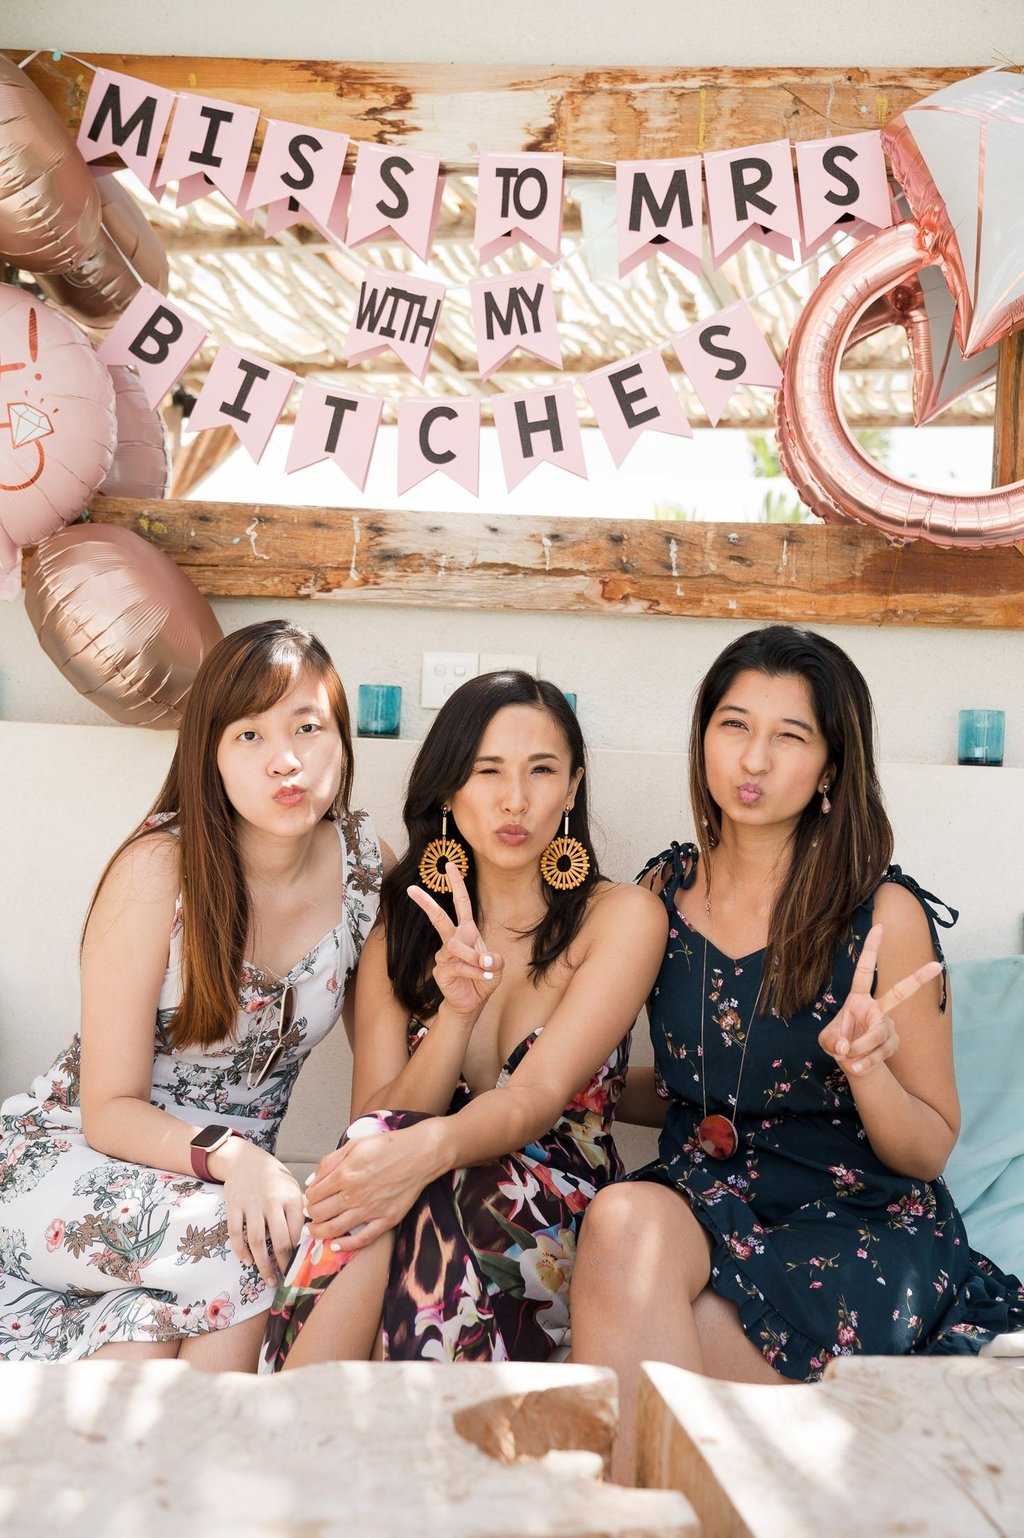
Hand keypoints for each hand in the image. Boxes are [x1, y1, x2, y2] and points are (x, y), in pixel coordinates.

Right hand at [213, 1138, 304, 1284]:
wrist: (245, 1159)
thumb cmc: (273, 1177)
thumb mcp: (293, 1187)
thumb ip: (302, 1209)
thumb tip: (314, 1233)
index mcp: (291, 1198)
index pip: (298, 1232)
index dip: (299, 1252)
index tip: (301, 1266)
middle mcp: (273, 1202)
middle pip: (280, 1240)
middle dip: (284, 1264)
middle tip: (286, 1279)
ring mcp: (252, 1205)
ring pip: (258, 1241)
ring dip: (263, 1264)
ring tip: (269, 1279)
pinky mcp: (234, 1207)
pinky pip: (236, 1234)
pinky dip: (241, 1251)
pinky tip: (247, 1262)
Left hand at [305, 1120, 442, 1250]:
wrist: (420, 1154)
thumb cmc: (388, 1145)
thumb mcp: (355, 1144)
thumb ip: (330, 1161)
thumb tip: (312, 1181)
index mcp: (344, 1174)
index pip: (314, 1195)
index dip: (308, 1198)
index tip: (310, 1198)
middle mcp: (354, 1195)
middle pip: (320, 1214)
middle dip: (311, 1215)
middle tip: (311, 1214)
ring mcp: (371, 1210)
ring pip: (335, 1229)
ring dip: (319, 1232)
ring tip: (314, 1231)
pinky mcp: (387, 1219)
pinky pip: (363, 1239)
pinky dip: (346, 1245)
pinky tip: (337, 1244)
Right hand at [406, 862, 502, 1022]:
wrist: (472, 1003)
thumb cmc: (483, 979)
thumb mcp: (496, 967)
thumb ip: (494, 959)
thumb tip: (484, 958)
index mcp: (467, 931)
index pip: (461, 903)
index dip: (456, 884)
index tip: (450, 864)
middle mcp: (452, 940)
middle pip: (438, 918)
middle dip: (425, 903)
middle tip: (411, 889)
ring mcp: (443, 955)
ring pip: (457, 948)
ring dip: (475, 958)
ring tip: (487, 969)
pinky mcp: (440, 971)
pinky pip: (460, 967)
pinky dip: (475, 973)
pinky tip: (482, 978)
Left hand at [818, 923, 942, 1079]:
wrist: (852, 1062)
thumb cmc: (838, 1042)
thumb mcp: (826, 1040)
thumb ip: (832, 1041)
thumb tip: (847, 1046)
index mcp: (858, 999)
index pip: (865, 970)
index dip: (871, 949)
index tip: (880, 927)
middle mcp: (877, 1009)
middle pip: (900, 992)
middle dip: (918, 978)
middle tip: (936, 964)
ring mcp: (888, 1026)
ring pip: (879, 1033)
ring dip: (860, 1048)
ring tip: (848, 1057)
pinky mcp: (893, 1043)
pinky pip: (881, 1052)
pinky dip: (866, 1062)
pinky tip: (857, 1067)